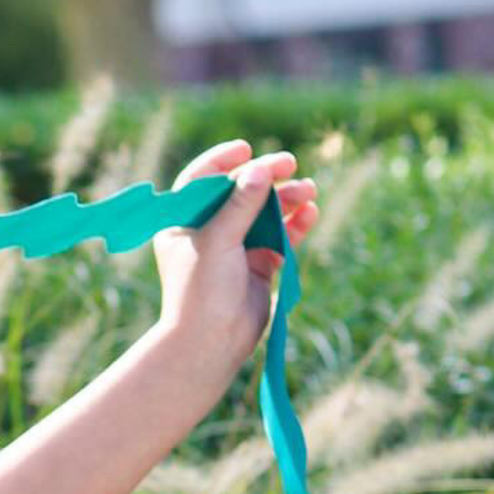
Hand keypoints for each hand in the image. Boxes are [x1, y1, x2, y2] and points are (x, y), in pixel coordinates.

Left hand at [152, 138, 320, 381]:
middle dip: (267, 179)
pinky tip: (310, 214)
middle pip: (240, 193)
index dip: (223, 162)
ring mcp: (235, 250)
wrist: (210, 343)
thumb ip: (240, 204)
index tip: (247, 150)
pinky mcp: (258, 266)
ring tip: (308, 192)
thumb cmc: (202, 291)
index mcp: (183, 224)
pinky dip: (295, 225)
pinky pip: (280, 237)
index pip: (201, 181)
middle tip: (290, 165)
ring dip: (287, 200)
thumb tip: (261, 169)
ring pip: (265, 214)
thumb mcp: (219, 240)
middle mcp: (208, 234)